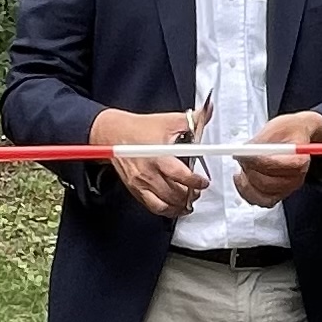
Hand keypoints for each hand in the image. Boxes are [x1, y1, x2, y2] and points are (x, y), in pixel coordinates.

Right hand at [91, 105, 207, 220]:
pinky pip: (153, 207)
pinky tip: (175, 207)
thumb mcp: (168, 120)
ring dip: (180, 205)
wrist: (113, 134)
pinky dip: (167, 210)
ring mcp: (141, 184)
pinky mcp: (135, 190)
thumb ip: (193, 120)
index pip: (181, 176)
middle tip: (198, 191)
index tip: (204, 182)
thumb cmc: (140, 128)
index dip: (196, 182)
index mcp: (159, 156)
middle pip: (175, 193)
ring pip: (165, 204)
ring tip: (189, 200)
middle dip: (190, 195)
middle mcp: (149, 173)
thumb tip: (208, 111)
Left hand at [236, 110, 321, 205]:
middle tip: (240, 157)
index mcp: (299, 160)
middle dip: (249, 171)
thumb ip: (259, 141)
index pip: (275, 166)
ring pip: (262, 195)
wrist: (299, 135)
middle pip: (267, 183)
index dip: (255, 161)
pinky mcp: (279, 194)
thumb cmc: (290, 130)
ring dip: (246, 182)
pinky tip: (242, 180)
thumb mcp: (276, 127)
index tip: (241, 154)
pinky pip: (261, 201)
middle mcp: (296, 178)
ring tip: (242, 167)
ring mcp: (288, 189)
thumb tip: (241, 152)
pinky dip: (248, 193)